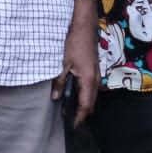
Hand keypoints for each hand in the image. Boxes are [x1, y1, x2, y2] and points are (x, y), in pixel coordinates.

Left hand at [54, 0, 100, 125]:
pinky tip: (71, 92)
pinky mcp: (92, 69)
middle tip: (67, 120)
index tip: (71, 126)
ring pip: (90, 95)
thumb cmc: (73, 43)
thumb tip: (57, 98)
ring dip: (81, 103)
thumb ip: (59, 82)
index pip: (85, 106)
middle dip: (80, 113)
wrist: (83, 26)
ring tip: (67, 109)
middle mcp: (95, 80)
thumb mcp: (62, 63)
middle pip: (90, 103)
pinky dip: (81, 93)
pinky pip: (88, 87)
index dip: (78, 117)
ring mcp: (95, 74)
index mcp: (89, 81)